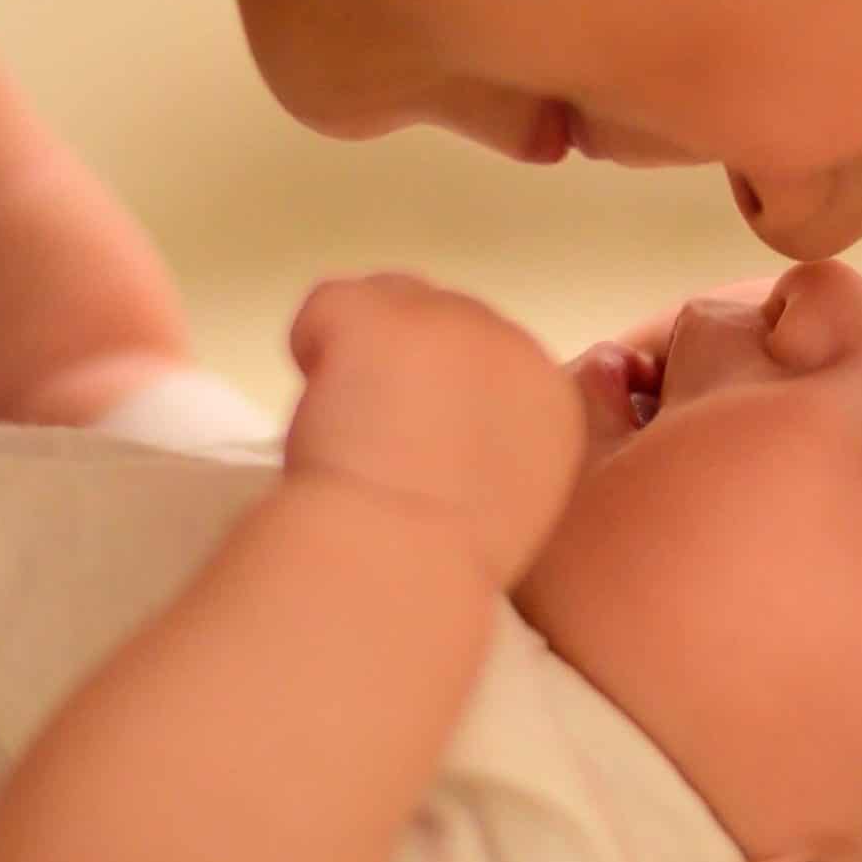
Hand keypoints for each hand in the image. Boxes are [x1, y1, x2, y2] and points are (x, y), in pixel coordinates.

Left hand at [282, 275, 582, 587]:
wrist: (399, 559)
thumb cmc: (444, 562)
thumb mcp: (509, 505)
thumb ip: (496, 448)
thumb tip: (452, 430)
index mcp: (550, 399)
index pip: (491, 358)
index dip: (444, 392)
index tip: (419, 444)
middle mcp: (510, 343)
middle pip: (444, 319)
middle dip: (406, 365)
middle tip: (376, 437)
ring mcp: (445, 318)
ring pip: (388, 299)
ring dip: (363, 350)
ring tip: (346, 423)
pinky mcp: (380, 313)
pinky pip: (328, 304)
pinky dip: (312, 344)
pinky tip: (318, 404)